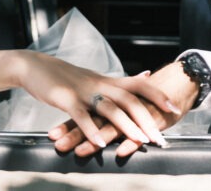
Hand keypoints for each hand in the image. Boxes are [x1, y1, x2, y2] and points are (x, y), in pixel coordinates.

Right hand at [21, 52, 179, 150]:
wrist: (36, 68)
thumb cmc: (68, 77)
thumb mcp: (98, 77)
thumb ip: (123, 81)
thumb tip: (148, 75)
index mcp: (108, 81)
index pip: (139, 84)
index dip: (157, 95)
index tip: (174, 108)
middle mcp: (100, 85)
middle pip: (129, 100)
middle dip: (147, 119)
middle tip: (161, 137)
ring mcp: (84, 92)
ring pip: (109, 109)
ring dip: (126, 126)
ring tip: (140, 141)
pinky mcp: (66, 100)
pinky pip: (81, 116)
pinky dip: (91, 130)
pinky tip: (100, 143)